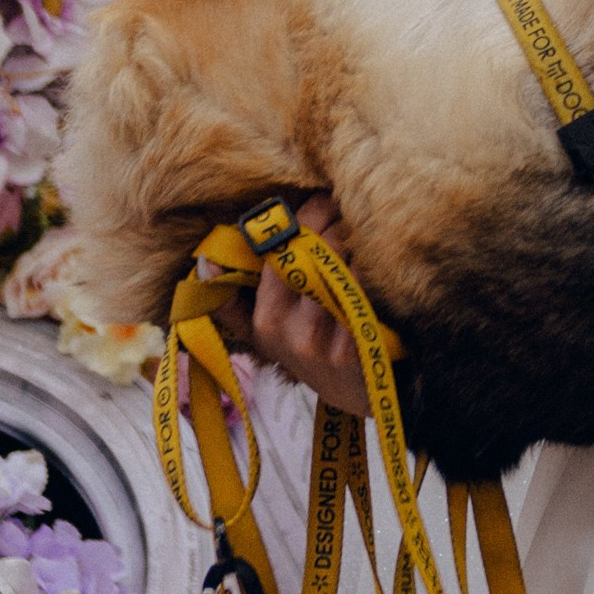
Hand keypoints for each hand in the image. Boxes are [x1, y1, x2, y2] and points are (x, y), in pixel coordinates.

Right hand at [249, 192, 371, 419]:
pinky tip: (388, 260)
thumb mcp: (265, 335)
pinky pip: (367, 285)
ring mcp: (324, 341)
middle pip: (315, 249)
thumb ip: (234, 303)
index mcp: (264, 321)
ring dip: (361, 237)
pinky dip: (379, 265)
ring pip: (342, 262)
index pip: (281, 247)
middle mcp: (289, 332)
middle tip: (353, 206)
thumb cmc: (314, 350)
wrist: (363, 396)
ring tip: (371, 229)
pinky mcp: (358, 346)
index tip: (325, 197)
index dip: (309, 213)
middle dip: (338, 218)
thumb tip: (205, 263)